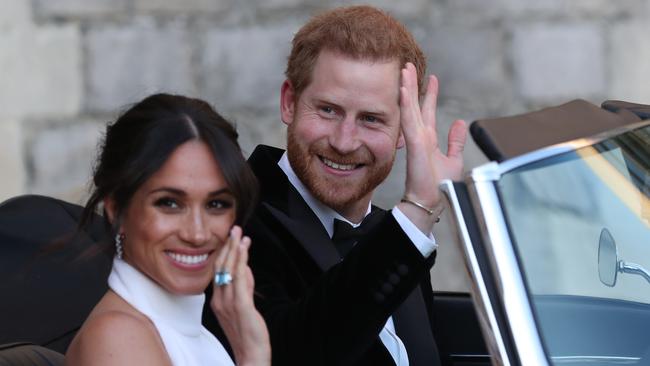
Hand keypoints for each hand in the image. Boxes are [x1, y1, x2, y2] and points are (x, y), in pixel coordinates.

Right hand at [211, 226, 270, 365]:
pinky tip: (244, 250)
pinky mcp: (241, 306)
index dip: (224, 253)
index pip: (218, 271)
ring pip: (229, 270)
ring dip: (235, 249)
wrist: (251, 355)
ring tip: (240, 234)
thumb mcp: (243, 305)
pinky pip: (239, 279)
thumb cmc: (247, 332)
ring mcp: (228, 303)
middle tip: (234, 229)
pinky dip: (241, 262)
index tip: (231, 237)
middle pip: (221, 267)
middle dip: (228, 246)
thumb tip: (246, 268)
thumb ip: (244, 286)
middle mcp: (219, 300)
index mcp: (217, 300)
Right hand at [398, 63, 466, 228]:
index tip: (431, 78)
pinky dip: (406, 104)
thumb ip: (455, 141)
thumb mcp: (453, 159)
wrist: (431, 201)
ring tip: (404, 70)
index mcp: (428, 139)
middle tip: (409, 65)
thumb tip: (460, 123)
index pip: (427, 111)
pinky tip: (403, 89)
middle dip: (412, 85)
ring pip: (409, 108)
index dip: (428, 94)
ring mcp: (416, 139)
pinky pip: (409, 120)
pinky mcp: (415, 144)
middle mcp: (420, 136)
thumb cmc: (439, 186)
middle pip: (415, 105)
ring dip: (407, 88)